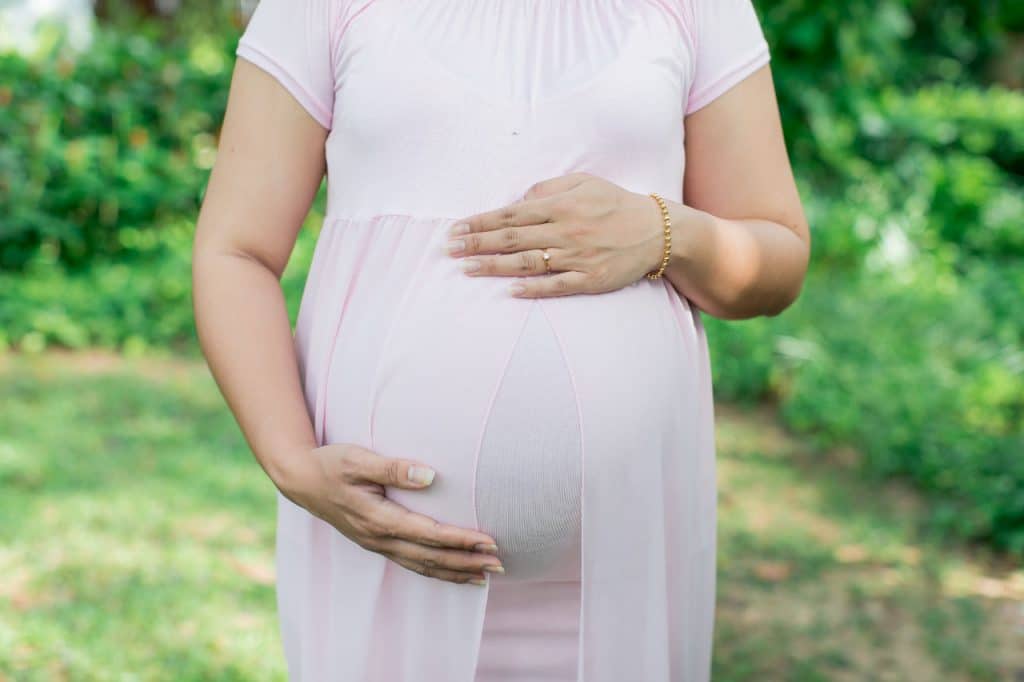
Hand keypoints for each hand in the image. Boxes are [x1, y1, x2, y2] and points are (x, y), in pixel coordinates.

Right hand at [285, 443, 504, 584]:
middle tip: (501, 563)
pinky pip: (413, 563)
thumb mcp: (358, 459)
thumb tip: (429, 476)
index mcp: (378, 518)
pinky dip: (437, 572)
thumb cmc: (330, 464)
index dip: (460, 540)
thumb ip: (393, 468)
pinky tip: (456, 574)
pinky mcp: (377, 543)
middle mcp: (379, 538)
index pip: (429, 534)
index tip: (489, 541)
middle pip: (431, 557)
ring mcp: (377, 544)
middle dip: (467, 561)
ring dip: (456, 572)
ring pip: (423, 566)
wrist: (300, 479)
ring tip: (486, 575)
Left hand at [446, 172, 667, 296]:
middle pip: (512, 238)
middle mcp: (565, 230)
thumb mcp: (584, 183)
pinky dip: (533, 288)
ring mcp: (577, 256)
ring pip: (528, 262)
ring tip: (468, 268)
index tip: (456, 229)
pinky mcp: (589, 279)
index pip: (511, 214)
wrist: (657, 231)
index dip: (480, 222)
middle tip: (450, 250)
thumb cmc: (614, 204)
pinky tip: (510, 290)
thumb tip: (518, 201)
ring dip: (494, 266)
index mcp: (561, 205)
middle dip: (477, 244)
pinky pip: (557, 285)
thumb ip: (549, 189)